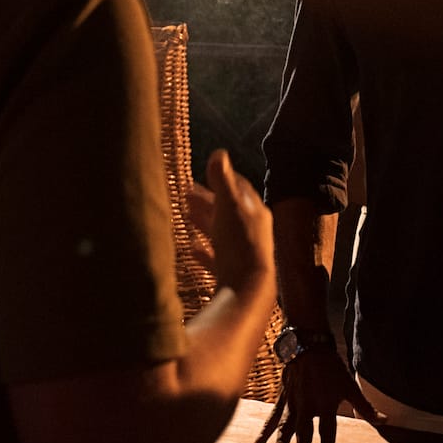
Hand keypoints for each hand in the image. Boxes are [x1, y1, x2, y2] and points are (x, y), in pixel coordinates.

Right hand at [186, 150, 274, 295]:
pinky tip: (193, 250)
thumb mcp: (229, 207)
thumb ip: (223, 181)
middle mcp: (252, 232)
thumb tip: (218, 153)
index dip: (224, 179)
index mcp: (255, 213)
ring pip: (222, 232)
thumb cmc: (239, 244)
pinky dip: (205, 252)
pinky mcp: (231, 274)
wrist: (246, 289)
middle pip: (229, 211)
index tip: (209, 172)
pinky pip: (217, 259)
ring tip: (186, 213)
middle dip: (209, 200)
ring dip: (205, 221)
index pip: (241, 189)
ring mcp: (242, 254)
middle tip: (188, 192)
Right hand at [252, 345, 381, 442]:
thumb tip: (385, 421)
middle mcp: (308, 406)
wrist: (309, 347)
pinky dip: (263, 433)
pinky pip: (271, 419)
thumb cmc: (332, 368)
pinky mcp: (282, 401)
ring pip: (285, 428)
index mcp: (326, 404)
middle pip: (305, 431)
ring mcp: (292, 404)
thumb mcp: (350, 386)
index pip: (328, 429)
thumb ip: (365, 407)